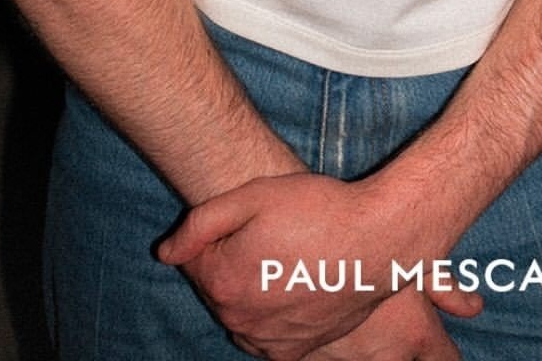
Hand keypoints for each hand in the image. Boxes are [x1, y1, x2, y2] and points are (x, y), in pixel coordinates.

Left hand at [159, 172, 480, 358]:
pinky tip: (290, 285)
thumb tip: (164, 253)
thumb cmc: (317, 211)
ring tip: (284, 257)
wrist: (377, 242)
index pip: (195, 259)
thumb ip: (200, 224)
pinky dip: (266, 314)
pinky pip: (262, 335)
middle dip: (231, 261)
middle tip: (270, 234)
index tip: (250, 219)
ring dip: (248, 288)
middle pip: (215, 287)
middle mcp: (239, 320)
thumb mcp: (253, 196)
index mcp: (223, 281)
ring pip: (238, 312)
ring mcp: (266, 341)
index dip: (220, 233)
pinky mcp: (292, 352)